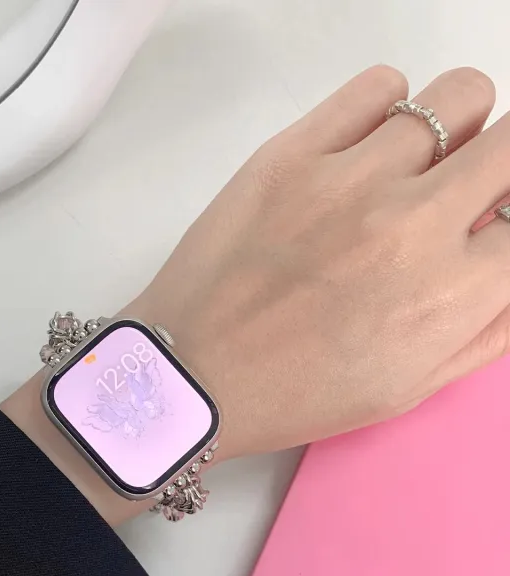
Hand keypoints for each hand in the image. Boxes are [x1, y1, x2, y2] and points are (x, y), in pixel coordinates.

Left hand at [4, 65, 509, 524]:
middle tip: (460, 193)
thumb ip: (487, 325)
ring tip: (410, 170)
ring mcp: (350, 178)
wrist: (193, 373)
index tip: (483, 228)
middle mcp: (414, 222)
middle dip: (499, 169)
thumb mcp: (410, 386)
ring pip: (457, 98)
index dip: (506, 221)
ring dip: (452, 132)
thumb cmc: (297, 393)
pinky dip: (390, 107)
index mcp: (450, 293)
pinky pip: (380, 85)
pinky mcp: (292, 153)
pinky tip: (367, 147)